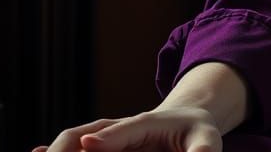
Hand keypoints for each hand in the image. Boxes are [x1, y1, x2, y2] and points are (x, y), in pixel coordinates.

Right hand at [32, 108, 221, 151]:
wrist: (187, 120)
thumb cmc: (197, 130)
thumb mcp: (207, 138)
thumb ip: (202, 149)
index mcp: (146, 123)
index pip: (122, 130)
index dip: (105, 140)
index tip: (87, 146)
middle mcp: (118, 129)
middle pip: (82, 136)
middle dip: (64, 150)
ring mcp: (106, 140)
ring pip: (71, 143)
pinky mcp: (102, 150)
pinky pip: (74, 151)